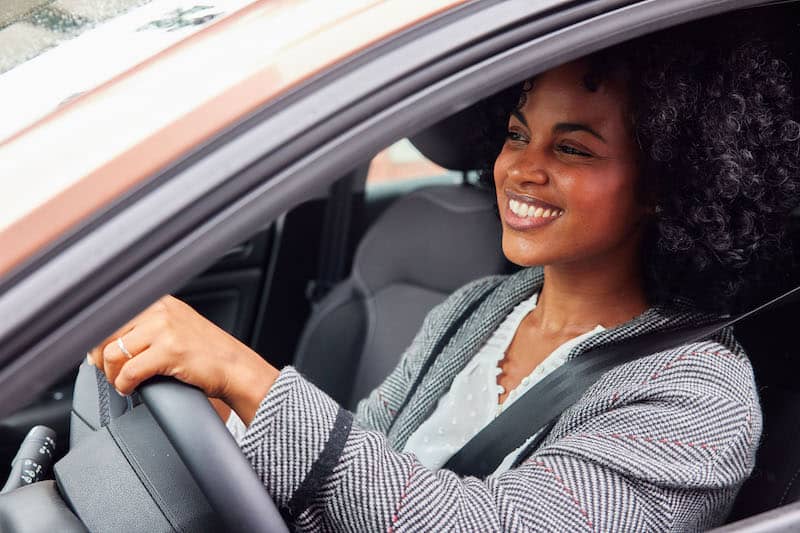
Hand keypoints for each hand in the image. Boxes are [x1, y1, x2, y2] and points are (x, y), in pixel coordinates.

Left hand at [87, 295, 278, 423]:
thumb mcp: (177, 326)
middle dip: (101, 358)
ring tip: (122, 382)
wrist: (236, 368)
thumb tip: (110, 338)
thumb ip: (148, 325)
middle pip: (106, 333)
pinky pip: (129, 371)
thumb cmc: (208, 353)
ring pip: (113, 353)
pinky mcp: (170, 351)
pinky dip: (124, 385)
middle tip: (109, 373)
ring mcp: (166, 329)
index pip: (111, 315)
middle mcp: (161, 311)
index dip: (97, 339)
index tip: (97, 355)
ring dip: (112, 374)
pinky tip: (130, 389)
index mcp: (160, 302)